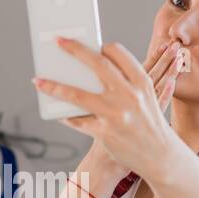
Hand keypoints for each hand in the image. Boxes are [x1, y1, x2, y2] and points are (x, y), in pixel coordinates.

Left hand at [33, 37, 181, 180]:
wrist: (160, 157)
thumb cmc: (149, 124)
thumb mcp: (148, 98)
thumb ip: (127, 83)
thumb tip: (99, 67)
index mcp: (141, 82)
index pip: (118, 52)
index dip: (103, 47)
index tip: (93, 45)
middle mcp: (129, 95)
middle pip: (96, 64)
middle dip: (74, 49)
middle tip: (58, 41)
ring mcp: (115, 114)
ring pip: (77, 94)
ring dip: (54, 86)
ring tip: (38, 81)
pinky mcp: (105, 133)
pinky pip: (78, 121)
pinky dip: (66, 116)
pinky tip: (57, 112)